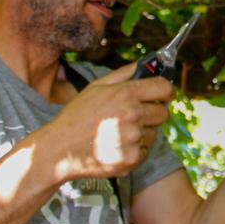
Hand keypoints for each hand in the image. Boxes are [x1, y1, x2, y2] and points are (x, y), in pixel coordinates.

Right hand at [44, 62, 173, 181]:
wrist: (59, 149)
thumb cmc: (77, 116)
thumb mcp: (96, 87)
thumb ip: (124, 74)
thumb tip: (145, 64)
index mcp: (125, 94)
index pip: (164, 89)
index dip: (166, 92)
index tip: (163, 96)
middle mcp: (132, 115)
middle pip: (164, 113)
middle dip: (153, 114)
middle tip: (135, 117)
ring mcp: (132, 139)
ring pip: (153, 134)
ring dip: (141, 133)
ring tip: (118, 133)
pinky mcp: (131, 159)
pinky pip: (145, 151)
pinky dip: (134, 150)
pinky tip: (116, 146)